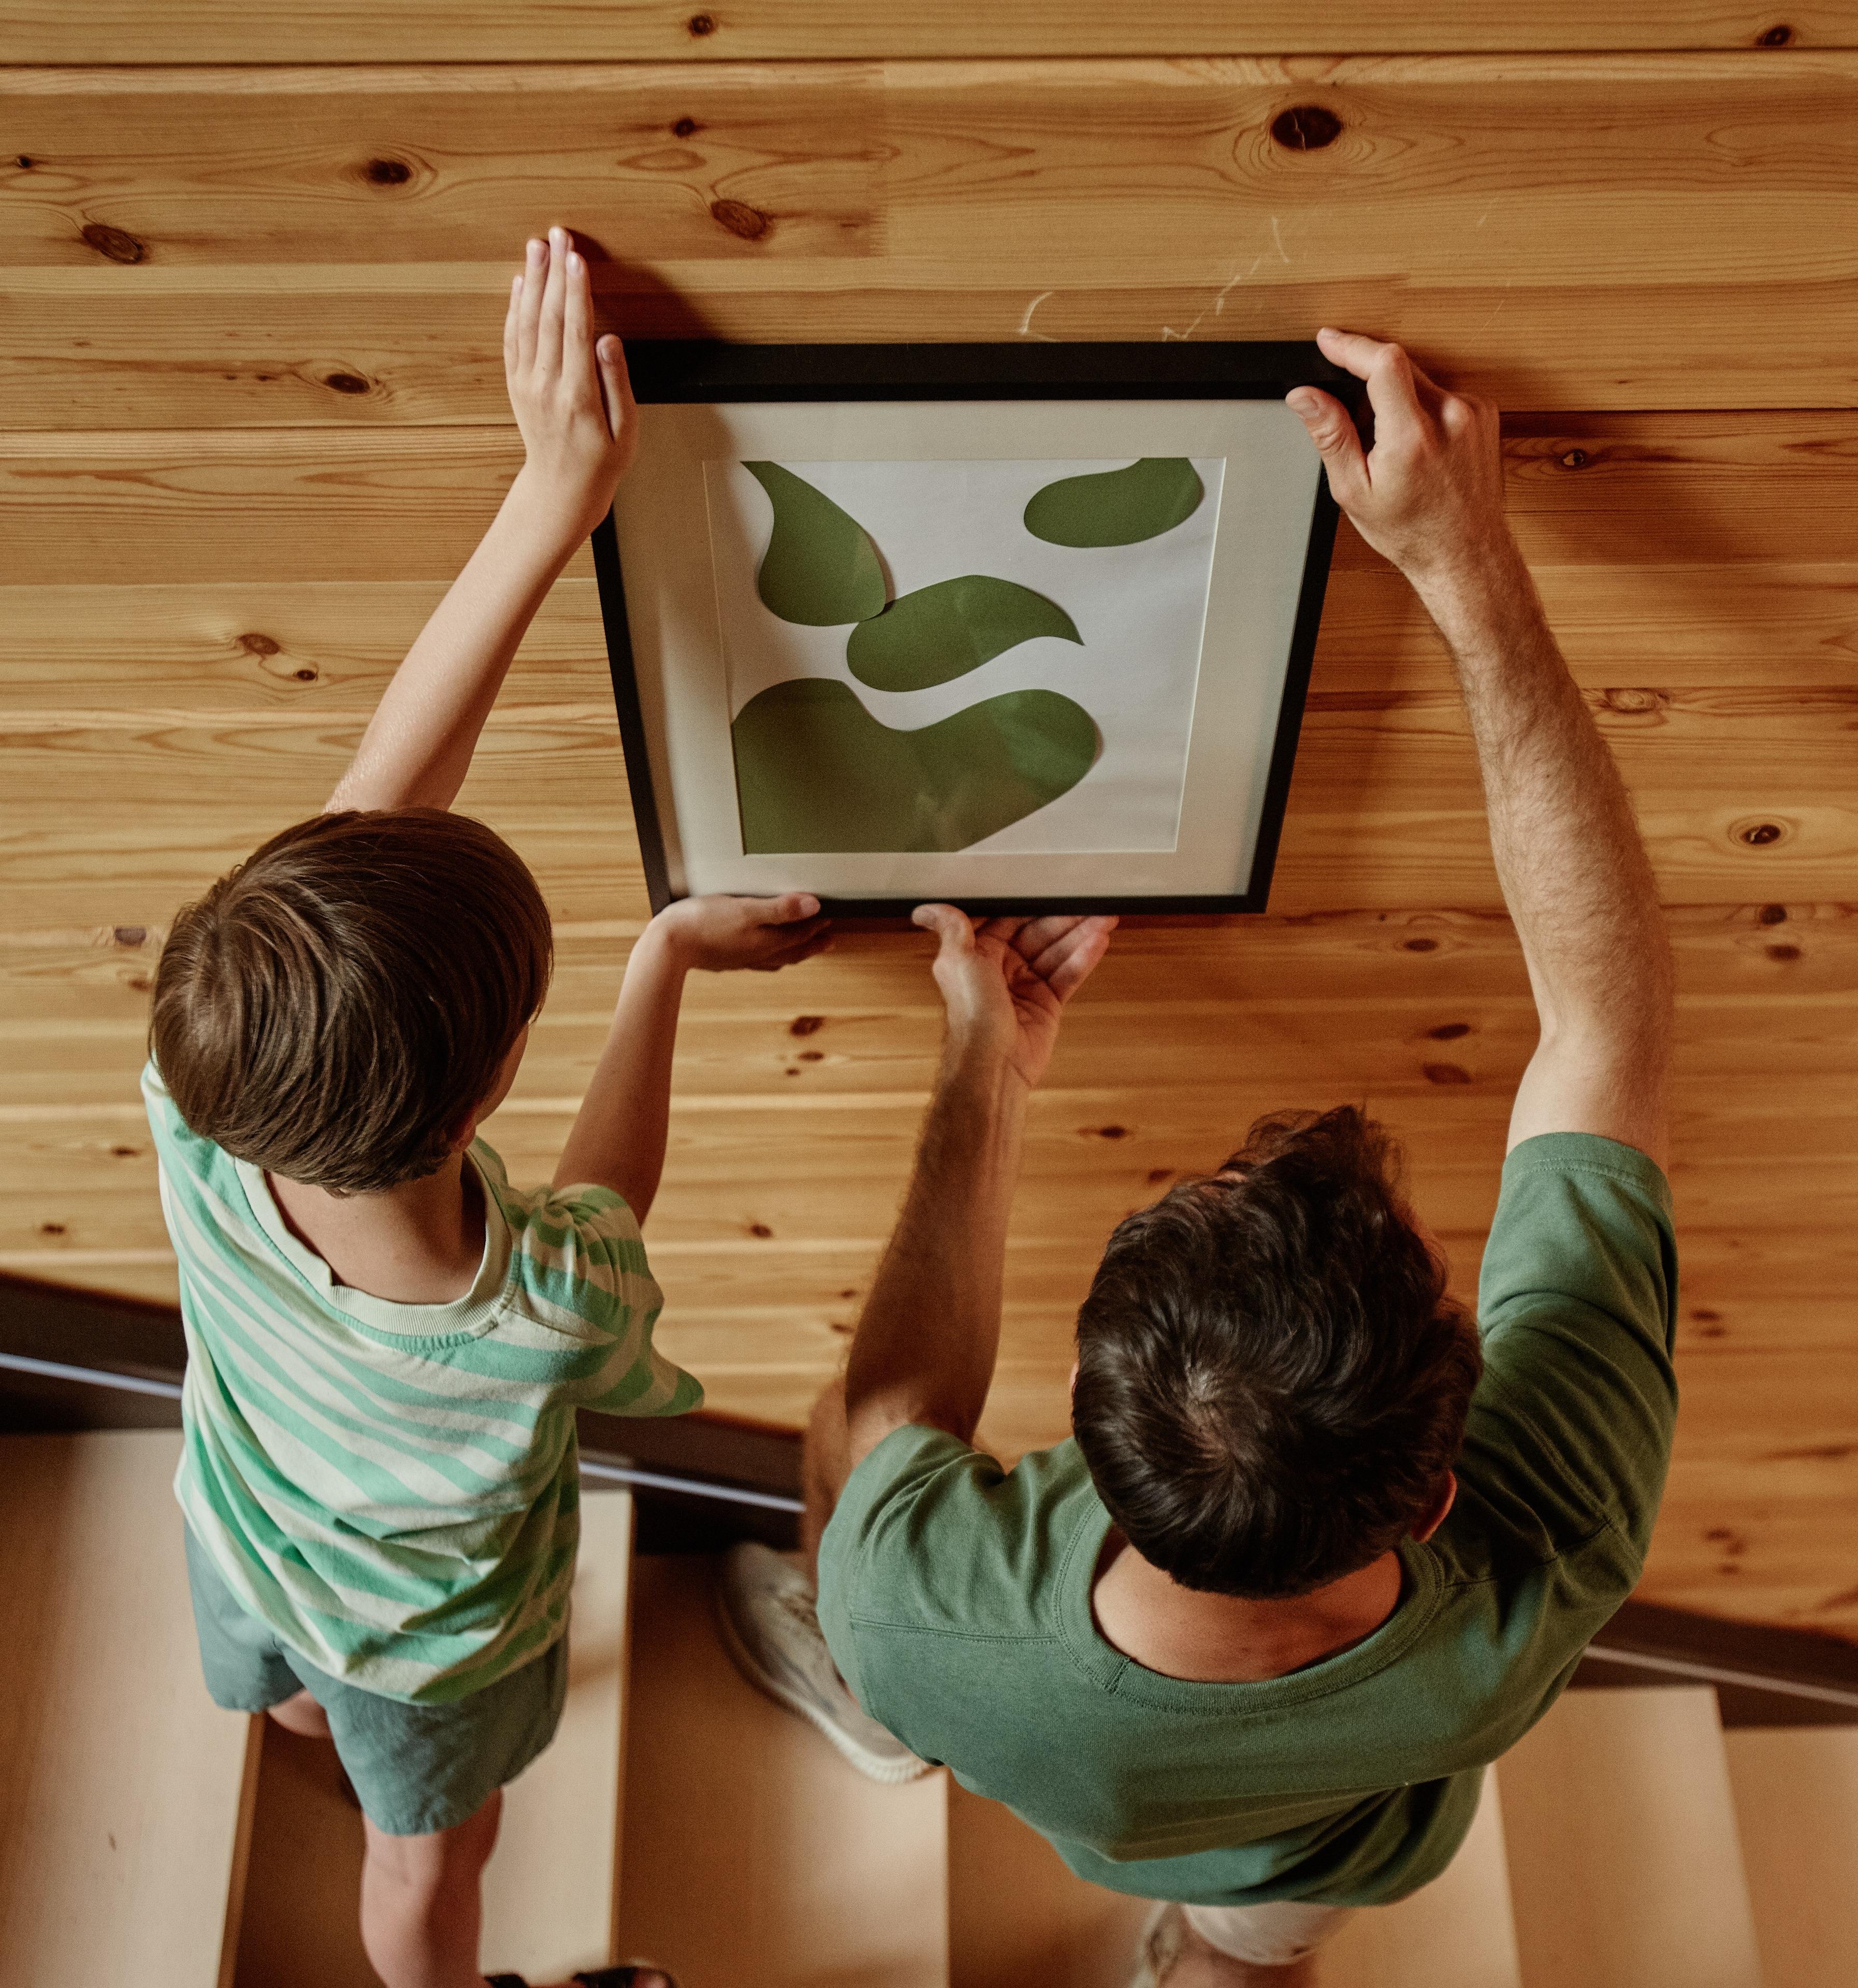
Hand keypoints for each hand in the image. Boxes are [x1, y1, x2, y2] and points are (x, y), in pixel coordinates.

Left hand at [504, 227, 636, 542]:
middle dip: (554, 272)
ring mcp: (527, 384)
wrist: (560, 491)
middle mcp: (546, 385)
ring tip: (537, 247)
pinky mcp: (517, 385)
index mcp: (577, 395)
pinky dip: (515, 307)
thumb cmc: (600, 463)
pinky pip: (513, 338)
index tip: (577, 257)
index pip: (575, 330)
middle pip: (549, 316)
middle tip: (558, 235)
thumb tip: (608, 340)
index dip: (576, 290)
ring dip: (532, 280)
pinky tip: (520, 284)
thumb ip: (617, 383)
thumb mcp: (626, 432)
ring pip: (527, 321)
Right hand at [649, 892, 830, 973]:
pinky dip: (769, 956)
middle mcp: (757, 954)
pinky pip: (757, 960)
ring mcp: (741, 958)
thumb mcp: (746, 909)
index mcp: (765, 942)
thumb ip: (780, 908)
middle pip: (792, 950)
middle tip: (827, 941)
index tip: (829, 918)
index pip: (799, 934)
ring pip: (776, 958)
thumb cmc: (703, 925)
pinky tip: (760, 953)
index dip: (816, 926)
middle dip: (811, 944)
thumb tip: (812, 906)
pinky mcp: (725, 958)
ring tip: (802, 948)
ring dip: (793, 952)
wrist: (667, 946)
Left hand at [913, 907, 1114, 1091]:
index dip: (1034, 906)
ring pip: (1058, 953)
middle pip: (1039, 935)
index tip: (1054, 891)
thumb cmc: (971, 1016)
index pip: (1011, 921)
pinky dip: (1083, 959)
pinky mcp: (1046, 1004)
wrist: (994, 1064)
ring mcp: (1026, 987)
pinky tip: (1098, 941)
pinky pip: (1067, 975)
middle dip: (1065, 919)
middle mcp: (1002, 970)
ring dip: (1081, 935)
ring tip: (1104, 918)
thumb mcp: (957, 963)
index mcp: (979, 955)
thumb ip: (952, 931)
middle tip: (1090, 903)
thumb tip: (924, 910)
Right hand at [1287, 328, 1516, 597]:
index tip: (1329, 341)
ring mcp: (1472, 412)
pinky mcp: (1484, 412)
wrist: (1464, 551)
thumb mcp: (1354, 491)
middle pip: (1398, 365)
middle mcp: (1449, 418)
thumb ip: (1330, 435)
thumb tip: (1305, 397)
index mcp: (1411, 438)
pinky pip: (1441, 391)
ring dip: (1396, 396)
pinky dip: (1422, 407)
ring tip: (1392, 443)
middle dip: (1368, 377)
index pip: (1383, 364)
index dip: (1351, 346)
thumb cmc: (1410, 530)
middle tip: (1354, 413)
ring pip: (1419, 378)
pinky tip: (1419, 443)